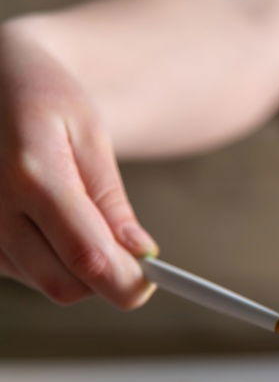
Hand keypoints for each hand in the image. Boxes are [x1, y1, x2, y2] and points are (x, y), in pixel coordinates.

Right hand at [0, 18, 156, 308]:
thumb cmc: (42, 96)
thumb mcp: (88, 132)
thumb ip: (111, 199)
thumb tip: (140, 253)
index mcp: (32, 175)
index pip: (89, 258)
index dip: (127, 282)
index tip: (151, 280)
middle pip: (65, 285)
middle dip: (105, 279)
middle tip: (127, 252)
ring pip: (45, 284)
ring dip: (76, 268)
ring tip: (78, 215)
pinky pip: (23, 272)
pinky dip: (48, 259)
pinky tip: (47, 219)